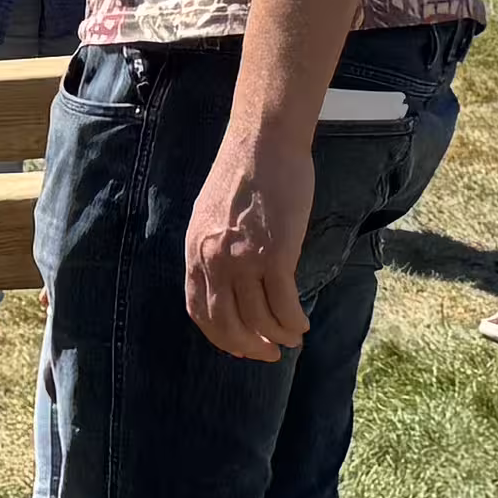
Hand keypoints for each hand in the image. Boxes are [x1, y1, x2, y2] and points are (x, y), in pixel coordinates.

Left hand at [181, 101, 315, 361]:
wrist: (264, 143)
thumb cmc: (244, 172)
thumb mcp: (211, 215)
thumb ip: (215, 248)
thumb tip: (228, 278)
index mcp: (196, 252)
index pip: (200, 311)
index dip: (220, 336)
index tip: (238, 347)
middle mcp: (214, 262)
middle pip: (227, 324)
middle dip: (249, 347)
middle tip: (268, 355)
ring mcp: (243, 261)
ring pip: (259, 319)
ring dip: (277, 337)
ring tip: (291, 339)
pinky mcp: (275, 256)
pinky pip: (283, 304)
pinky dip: (293, 321)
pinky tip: (301, 324)